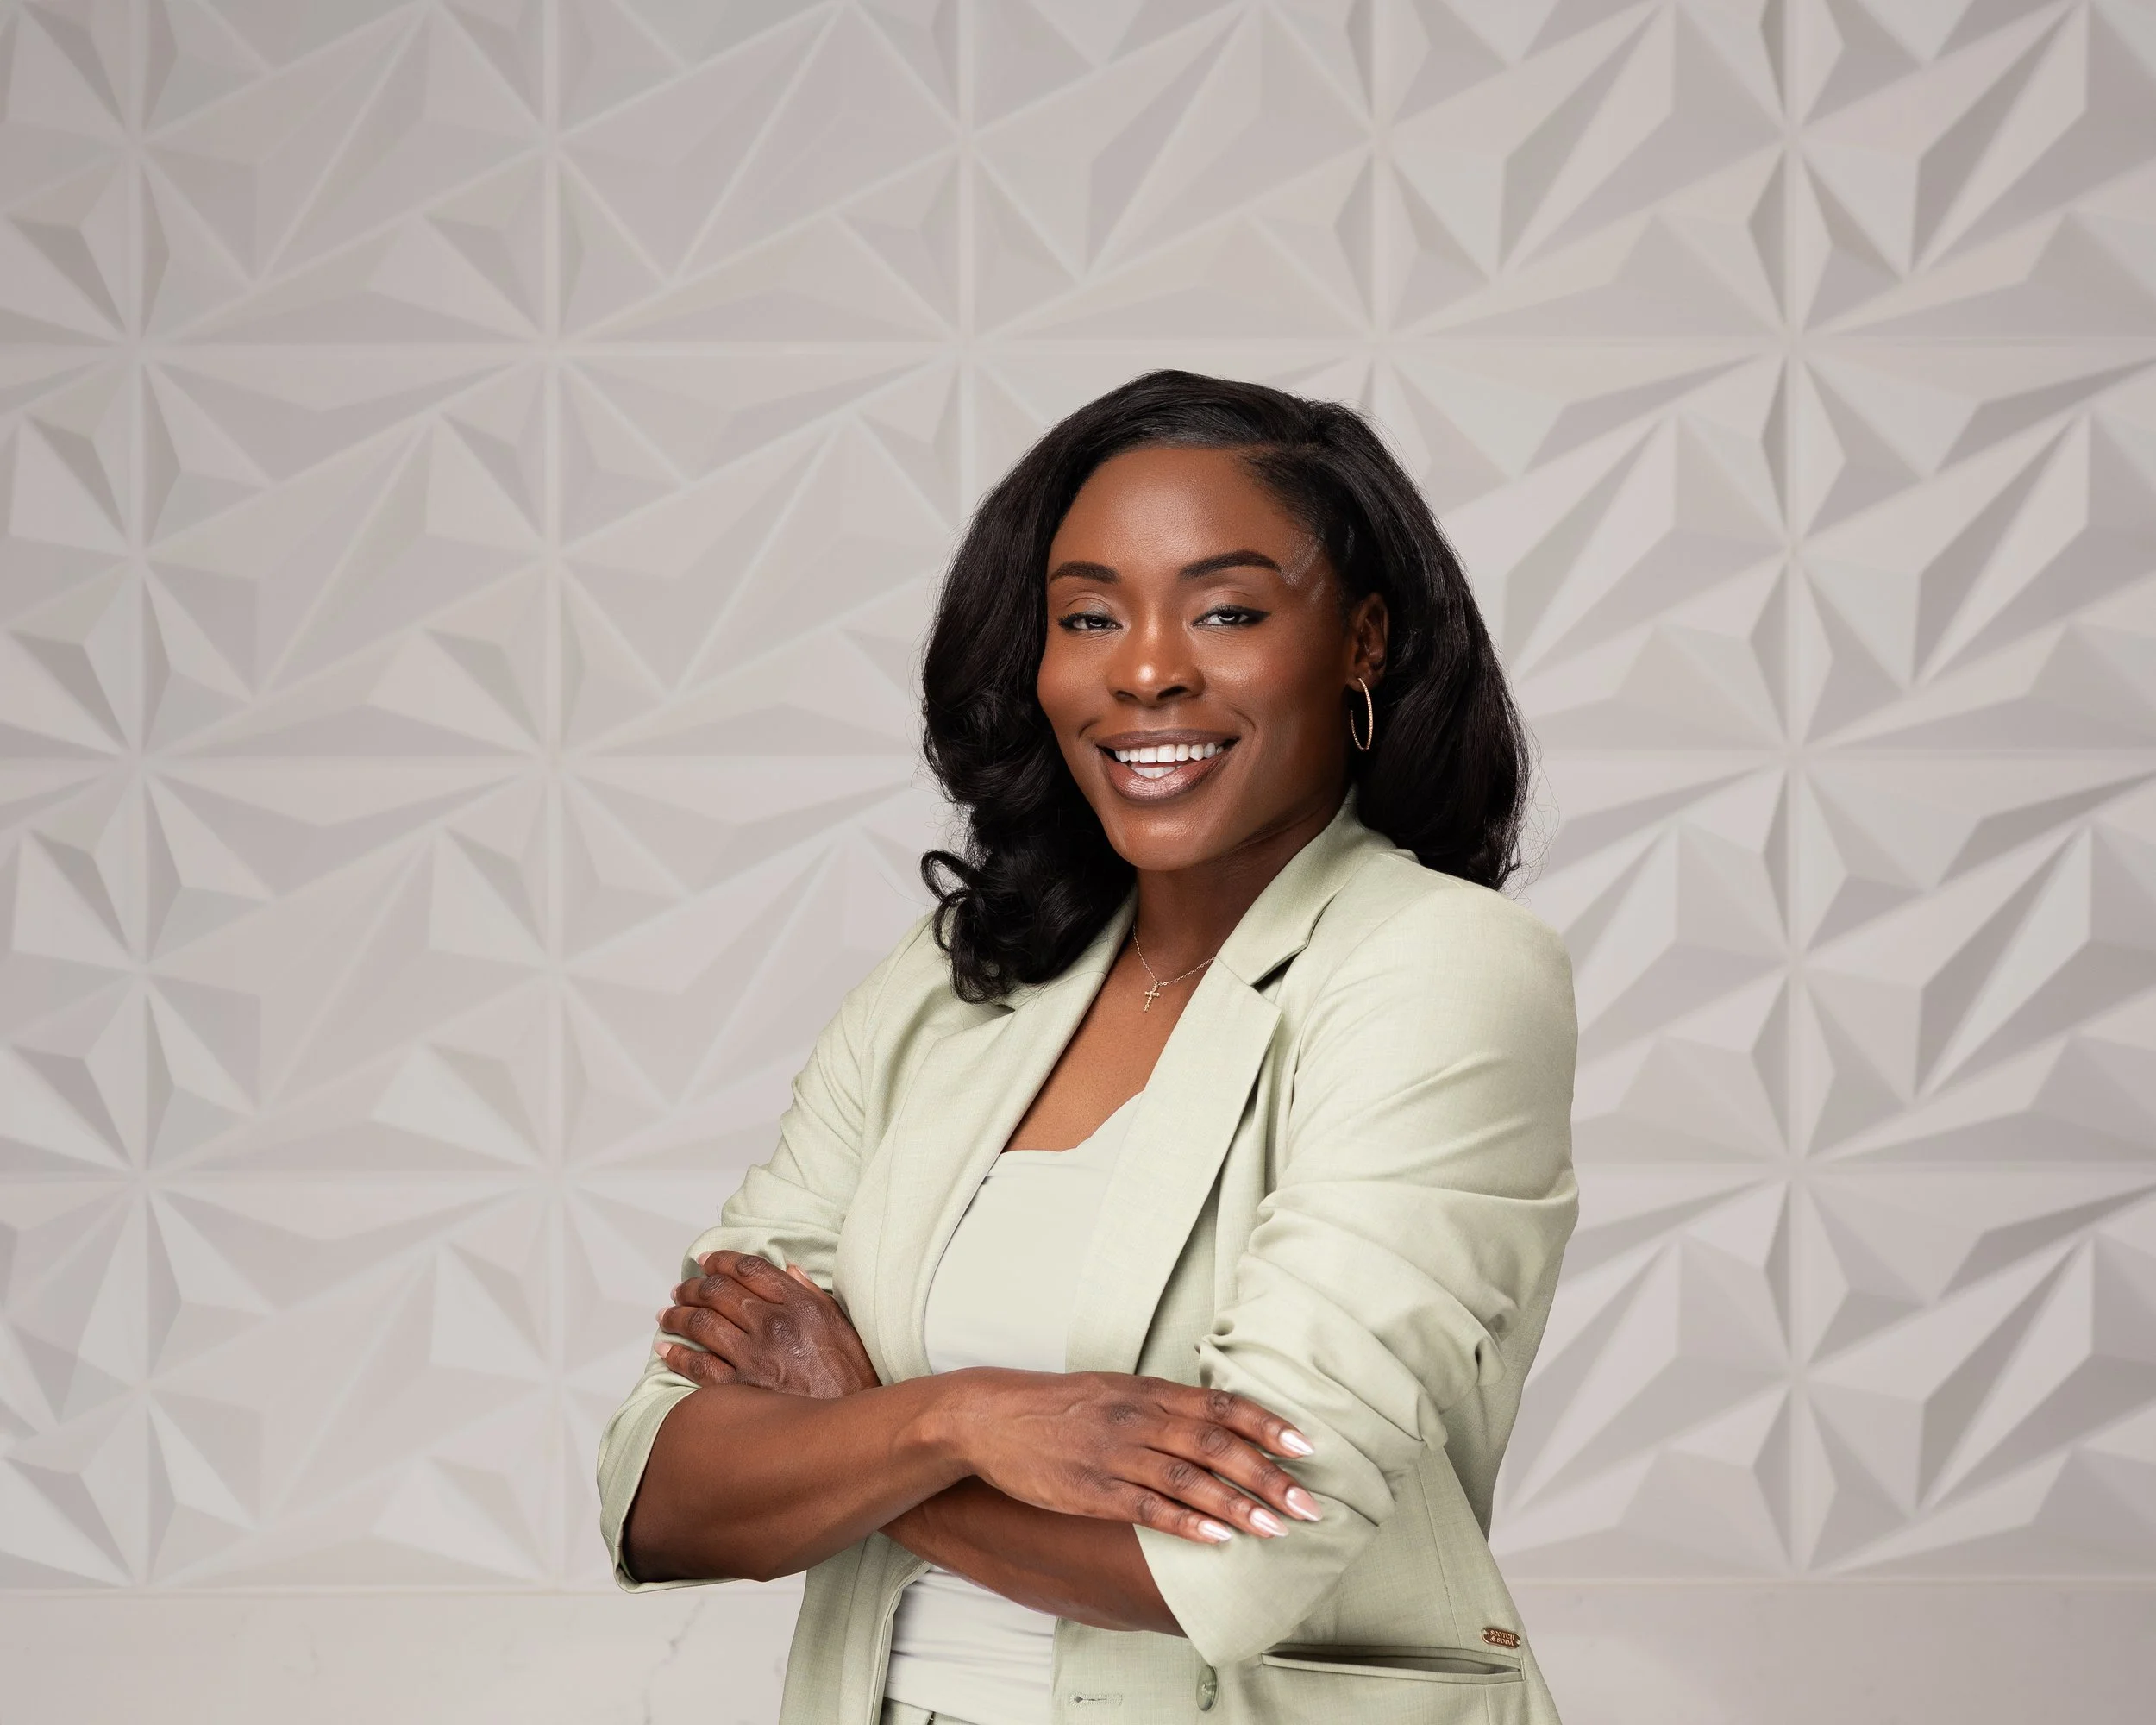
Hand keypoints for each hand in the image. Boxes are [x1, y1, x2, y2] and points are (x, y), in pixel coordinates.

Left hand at [657, 1250, 882, 1399]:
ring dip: (678, 1314)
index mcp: (799, 1304)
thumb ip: (814, 1294)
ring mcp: (754, 1356)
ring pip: (702, 1323)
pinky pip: (697, 1365)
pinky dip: (676, 1354)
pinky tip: (664, 1349)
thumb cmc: (852, 1377)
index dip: (721, 1259)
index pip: (750, 1268)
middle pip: (719, 1291)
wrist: (850, 1427)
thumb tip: (789, 1270)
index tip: (706, 1259)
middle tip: (682, 1287)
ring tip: (667, 1313)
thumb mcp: (843, 1325)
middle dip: (694, 1286)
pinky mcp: (740, 1388)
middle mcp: (773, 1324)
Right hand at [932, 1369, 1323, 1546]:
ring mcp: (1116, 1456)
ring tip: (1276, 1528)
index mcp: (1148, 1392)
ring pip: (1190, 1479)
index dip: (1267, 1425)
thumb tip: (1217, 1419)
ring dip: (1238, 1505)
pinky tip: (1218, 1538)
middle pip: (1216, 1445)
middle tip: (1309, 1502)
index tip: (1307, 1446)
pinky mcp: (1093, 1492)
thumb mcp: (1114, 1390)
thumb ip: (1163, 1405)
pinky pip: (1148, 1509)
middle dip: (1268, 1475)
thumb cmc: (1058, 1406)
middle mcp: (1139, 1419)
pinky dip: (1187, 1523)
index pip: (1221, 1406)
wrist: (991, 1417)